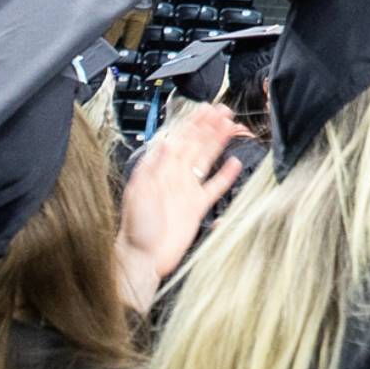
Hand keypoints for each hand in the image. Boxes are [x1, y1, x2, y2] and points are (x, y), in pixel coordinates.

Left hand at [115, 103, 247, 309]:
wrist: (143, 258)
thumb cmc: (135, 229)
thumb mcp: (139, 193)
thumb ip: (153, 167)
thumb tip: (163, 143)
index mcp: (160, 171)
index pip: (180, 140)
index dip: (194, 124)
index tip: (206, 110)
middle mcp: (174, 177)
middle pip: (196, 145)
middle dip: (209, 127)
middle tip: (224, 111)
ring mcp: (187, 191)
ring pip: (206, 160)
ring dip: (218, 143)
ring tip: (231, 127)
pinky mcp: (196, 207)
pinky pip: (214, 187)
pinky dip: (225, 176)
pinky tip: (234, 164)